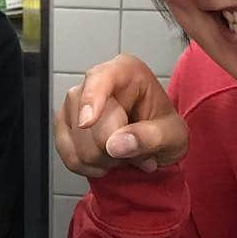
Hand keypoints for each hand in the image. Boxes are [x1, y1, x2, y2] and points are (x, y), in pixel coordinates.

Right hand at [55, 54, 188, 177]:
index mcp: (126, 71)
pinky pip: (67, 155)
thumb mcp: (173, 135)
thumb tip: (116, 145)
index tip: (88, 122)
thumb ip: (150, 138)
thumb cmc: (164, 130)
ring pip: (78, 146)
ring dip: (104, 160)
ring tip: (122, 153)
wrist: (155, 143)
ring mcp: (74, 102)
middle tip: (134, 149)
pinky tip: (105, 161)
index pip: (100, 78)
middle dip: (113, 149)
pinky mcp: (63, 124)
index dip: (92, 99)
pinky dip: (88, 167)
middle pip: (90, 126)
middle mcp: (94, 81)